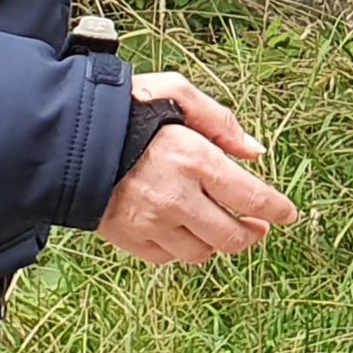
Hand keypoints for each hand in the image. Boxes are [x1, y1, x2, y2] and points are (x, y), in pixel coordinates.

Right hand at [95, 72, 296, 267]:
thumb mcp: (177, 92)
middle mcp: (177, 198)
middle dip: (253, 234)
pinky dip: (182, 249)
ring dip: (218, 244)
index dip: (276, 209)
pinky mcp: (128, 239)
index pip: (251, 196)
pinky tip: (185, 231)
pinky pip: (167, 259)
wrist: (65, 138)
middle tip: (259, 228)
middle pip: (232, 235)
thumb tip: (256, 153)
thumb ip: (221, 122)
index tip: (288, 214)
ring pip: (202, 253)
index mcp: (194, 159)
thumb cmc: (126, 110)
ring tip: (222, 229)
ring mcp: (151, 223)